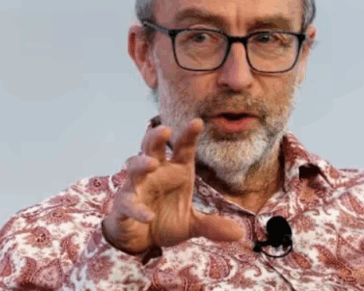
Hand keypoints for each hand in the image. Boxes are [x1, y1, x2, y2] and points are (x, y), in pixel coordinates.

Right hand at [102, 118, 243, 253]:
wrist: (141, 241)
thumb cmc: (165, 220)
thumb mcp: (192, 225)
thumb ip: (212, 225)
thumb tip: (239, 233)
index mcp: (175, 171)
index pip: (183, 149)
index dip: (189, 135)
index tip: (197, 122)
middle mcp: (156, 174)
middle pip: (153, 148)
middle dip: (156, 137)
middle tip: (165, 129)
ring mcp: (137, 187)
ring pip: (134, 167)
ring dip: (141, 163)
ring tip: (151, 163)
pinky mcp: (124, 204)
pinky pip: (128, 202)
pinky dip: (137, 208)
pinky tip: (148, 215)